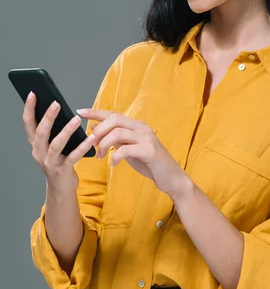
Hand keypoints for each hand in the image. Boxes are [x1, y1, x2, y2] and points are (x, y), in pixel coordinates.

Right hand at [22, 92, 95, 193]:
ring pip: (56, 144)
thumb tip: (60, 108)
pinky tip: (91, 138)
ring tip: (76, 119)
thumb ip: (53, 131)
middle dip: (48, 117)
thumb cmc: (59, 161)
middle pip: (41, 132)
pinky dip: (82, 147)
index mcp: (35, 143)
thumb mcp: (51, 145)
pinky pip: (73, 157)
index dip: (29, 108)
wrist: (61, 187)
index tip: (33, 93)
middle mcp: (39, 152)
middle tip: (56, 103)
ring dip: (66, 131)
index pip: (28, 123)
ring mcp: (49, 162)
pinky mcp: (62, 170)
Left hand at [76, 108, 190, 197]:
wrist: (171, 177)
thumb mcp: (129, 149)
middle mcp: (142, 128)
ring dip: (104, 144)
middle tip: (92, 144)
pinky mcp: (149, 151)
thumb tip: (95, 129)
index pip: (113, 114)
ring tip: (100, 156)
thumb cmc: (150, 163)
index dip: (95, 112)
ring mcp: (147, 138)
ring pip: (118, 132)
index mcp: (136, 126)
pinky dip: (115, 156)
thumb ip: (116, 139)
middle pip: (114, 120)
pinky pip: (126, 149)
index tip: (80, 111)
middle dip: (99, 131)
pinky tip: (113, 163)